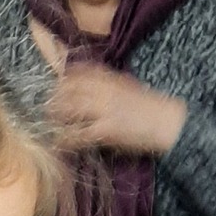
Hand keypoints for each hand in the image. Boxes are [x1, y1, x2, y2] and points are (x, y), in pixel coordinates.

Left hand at [49, 63, 186, 154]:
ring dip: (56, 117)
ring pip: (71, 110)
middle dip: (55, 98)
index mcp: (111, 78)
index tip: (56, 85)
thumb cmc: (152, 107)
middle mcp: (104, 90)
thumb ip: (110, 84)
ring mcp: (104, 109)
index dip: (64, 79)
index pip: (80, 72)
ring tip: (48, 123)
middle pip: (69, 89)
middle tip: (45, 107)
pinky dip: (67, 139)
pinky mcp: (107, 130)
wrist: (169, 123)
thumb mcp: (129, 87)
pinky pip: (80, 134)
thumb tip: (92, 86)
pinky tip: (59, 143)